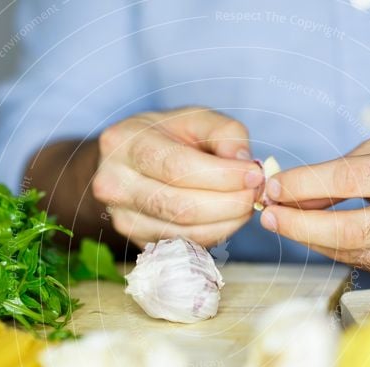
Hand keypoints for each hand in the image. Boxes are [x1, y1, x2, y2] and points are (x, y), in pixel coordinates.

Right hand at [93, 107, 263, 247]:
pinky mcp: (136, 241)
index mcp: (124, 143)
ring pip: (183, 232)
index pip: (177, 167)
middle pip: (180, 206)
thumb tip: (245, 165)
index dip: (222, 176)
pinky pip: (183, 245)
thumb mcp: (195, 119)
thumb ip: (225, 133)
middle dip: (228, 204)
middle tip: (255, 196)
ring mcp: (122, 217)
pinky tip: (228, 219)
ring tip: (246, 206)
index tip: (254, 176)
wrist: (129, 162)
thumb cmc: (166, 136)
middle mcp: (114, 183)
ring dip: (226, 223)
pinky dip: (214, 235)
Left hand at [260, 138, 369, 275]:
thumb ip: (340, 170)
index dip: (305, 186)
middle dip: (300, 225)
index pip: (350, 181)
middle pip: (349, 230)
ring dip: (310, 239)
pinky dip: (331, 249)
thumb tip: (292, 193)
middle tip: (270, 216)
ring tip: (283, 224)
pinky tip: (313, 236)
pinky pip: (361, 262)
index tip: (274, 187)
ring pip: (351, 252)